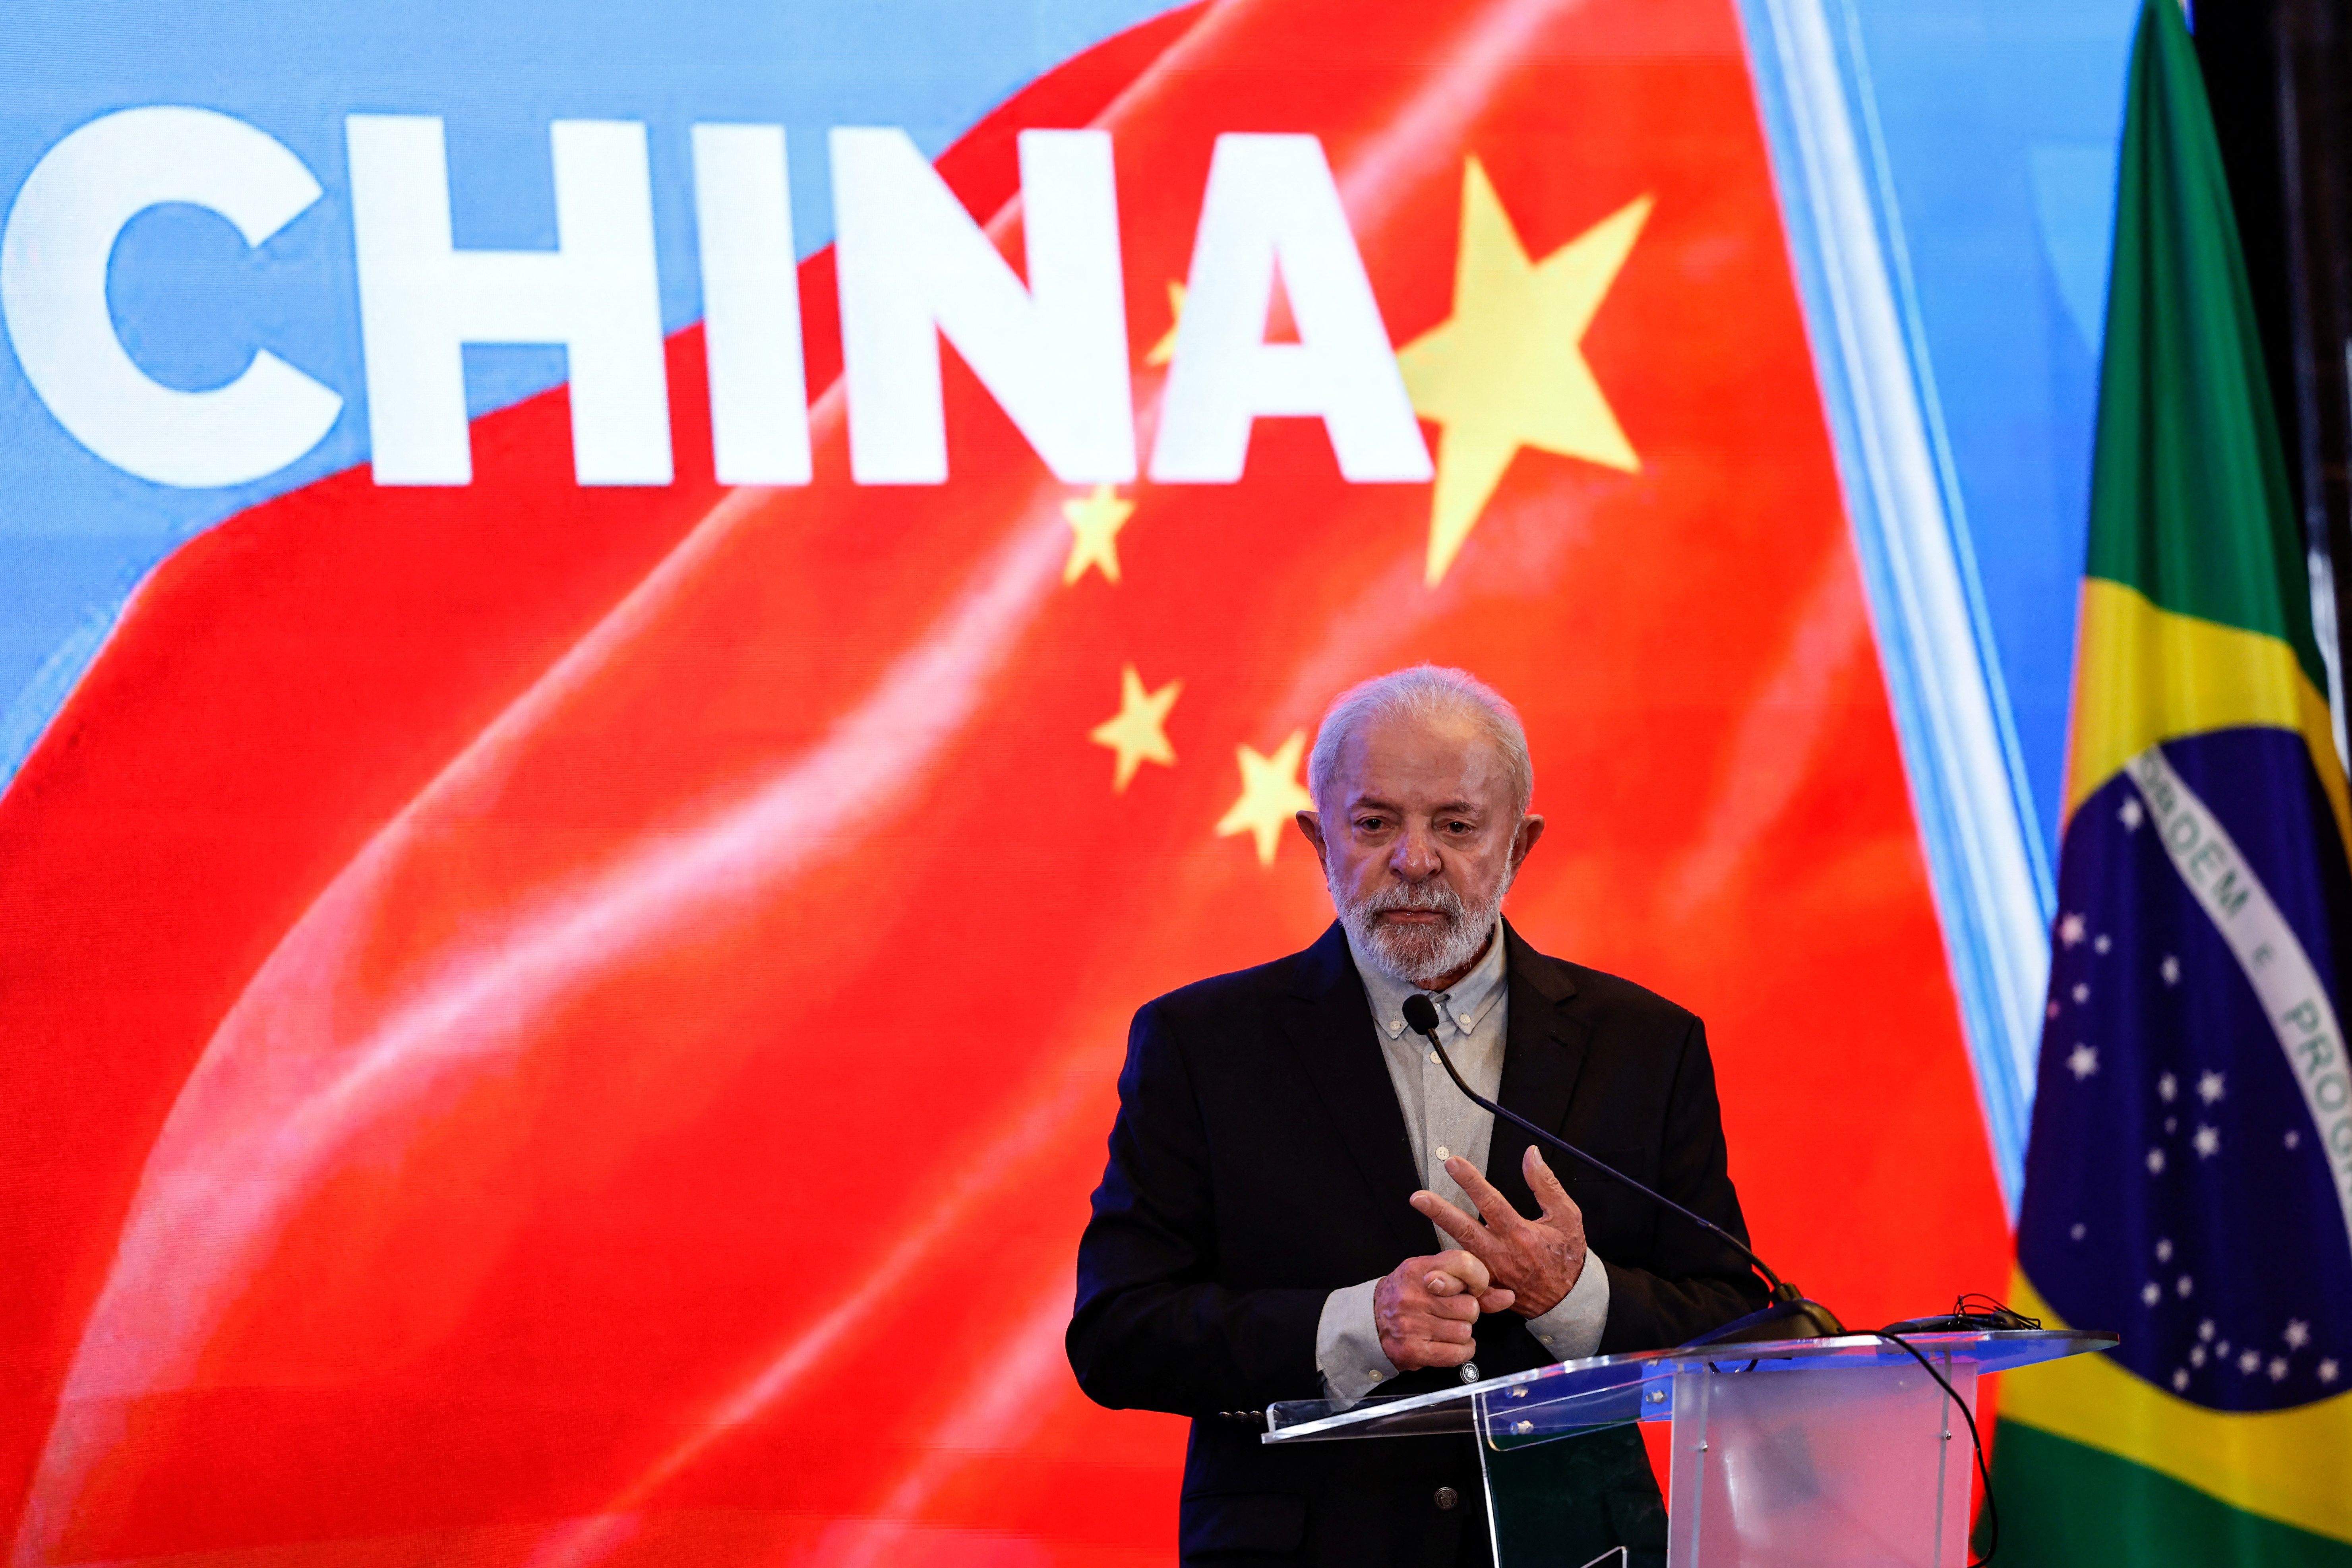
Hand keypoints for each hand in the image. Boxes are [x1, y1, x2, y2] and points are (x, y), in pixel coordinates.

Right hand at [1373, 1247, 1517, 1370]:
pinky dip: (1461, 1351)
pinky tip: (1448, 1343)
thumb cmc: (1407, 1296)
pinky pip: (1459, 1353)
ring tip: (1445, 1327)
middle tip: (1450, 1310)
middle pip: (1470, 1305)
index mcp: (1419, 1269)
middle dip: (1467, 1311)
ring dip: (1462, 1332)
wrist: (1369, 1322)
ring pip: (1466, 1330)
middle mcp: (1414, 1294)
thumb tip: (1508, 1296)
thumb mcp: (1432, 1278)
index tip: (1472, 1287)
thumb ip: (1471, 1285)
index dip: (1478, 1279)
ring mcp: (1412, 1323)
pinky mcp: (1413, 1350)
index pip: (1465, 1264)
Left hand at [1410, 1147, 1586, 1317]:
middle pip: (1465, 1230)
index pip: (1490, 1202)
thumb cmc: (1567, 1256)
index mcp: (1520, 1233)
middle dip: (1439, 1212)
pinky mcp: (1488, 1287)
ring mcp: (1491, 1272)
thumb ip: (1545, 1184)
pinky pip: (1463, 1276)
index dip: (1470, 1182)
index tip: (1453, 1164)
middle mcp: (1502, 1253)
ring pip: (1459, 1251)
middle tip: (1418, 1197)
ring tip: (1420, 1218)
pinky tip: (1429, 1254)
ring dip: (1438, 1234)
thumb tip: (1531, 1154)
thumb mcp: (1567, 1217)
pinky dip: (1446, 1266)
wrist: (1569, 1300)